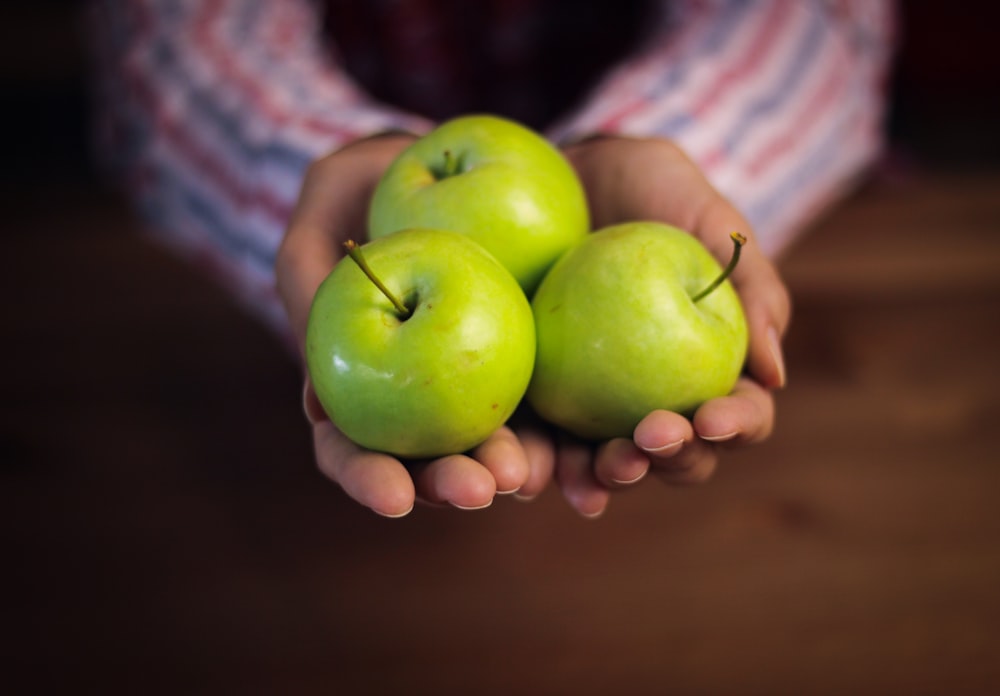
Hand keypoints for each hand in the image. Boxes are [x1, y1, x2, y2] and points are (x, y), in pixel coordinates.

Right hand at [276, 134, 552, 516]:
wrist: (451, 159)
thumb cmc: (369, 183)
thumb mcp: (325, 208)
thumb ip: (306, 284)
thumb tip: (317, 405)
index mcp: (366, 384)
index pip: (356, 450)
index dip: (370, 480)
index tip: (394, 498)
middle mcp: (427, 396)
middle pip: (435, 461)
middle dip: (454, 483)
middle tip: (480, 488)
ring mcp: (489, 380)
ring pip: (504, 444)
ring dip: (520, 470)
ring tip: (536, 473)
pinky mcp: (545, 358)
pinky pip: (567, 404)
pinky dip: (582, 435)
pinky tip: (604, 448)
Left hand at [543, 135, 791, 516]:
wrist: (569, 177)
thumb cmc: (653, 192)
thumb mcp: (708, 220)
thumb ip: (753, 286)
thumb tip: (775, 374)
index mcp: (713, 369)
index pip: (738, 415)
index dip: (734, 425)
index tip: (711, 415)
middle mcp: (658, 399)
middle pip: (677, 456)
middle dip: (671, 458)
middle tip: (652, 436)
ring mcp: (598, 405)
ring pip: (610, 463)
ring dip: (607, 477)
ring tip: (597, 470)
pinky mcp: (542, 397)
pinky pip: (541, 442)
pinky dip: (538, 464)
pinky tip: (528, 475)